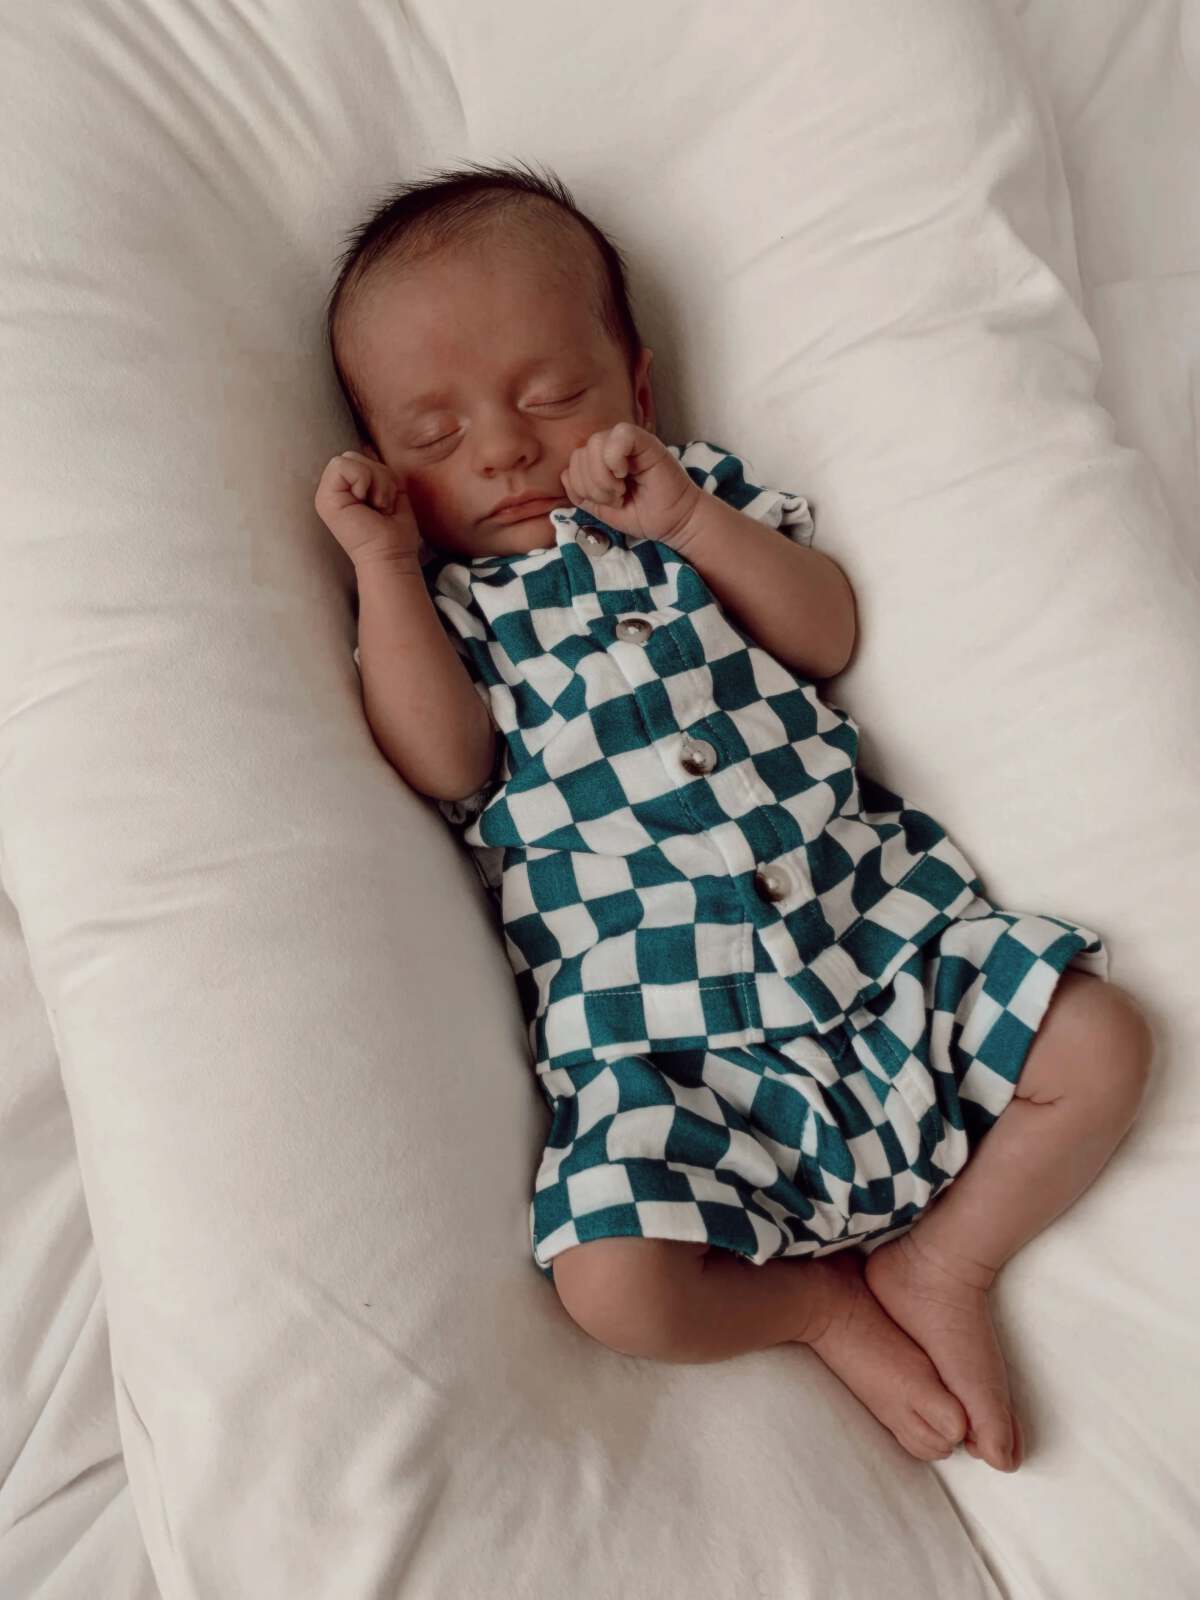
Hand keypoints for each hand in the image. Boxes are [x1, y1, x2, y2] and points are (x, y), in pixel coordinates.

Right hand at [315, 450, 421, 568]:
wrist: (391, 556)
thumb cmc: (394, 530)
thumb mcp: (388, 488)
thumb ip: (374, 469)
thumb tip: (366, 445)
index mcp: (343, 489)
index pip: (359, 457)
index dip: (379, 474)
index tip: (384, 502)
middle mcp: (331, 490)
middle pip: (354, 454)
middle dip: (379, 476)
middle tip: (380, 506)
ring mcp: (325, 494)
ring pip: (351, 457)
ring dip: (376, 482)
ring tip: (377, 507)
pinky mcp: (325, 498)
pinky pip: (345, 465)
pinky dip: (366, 482)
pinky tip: (370, 506)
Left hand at [559, 423, 701, 546]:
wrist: (674, 523)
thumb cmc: (642, 514)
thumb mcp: (602, 509)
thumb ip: (581, 494)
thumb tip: (565, 475)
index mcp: (601, 460)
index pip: (573, 464)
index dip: (581, 488)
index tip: (606, 503)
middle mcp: (612, 447)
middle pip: (580, 454)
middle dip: (592, 486)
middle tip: (616, 499)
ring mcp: (629, 442)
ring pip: (594, 444)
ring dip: (603, 477)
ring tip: (621, 491)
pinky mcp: (646, 441)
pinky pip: (620, 435)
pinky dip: (615, 458)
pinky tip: (625, 474)